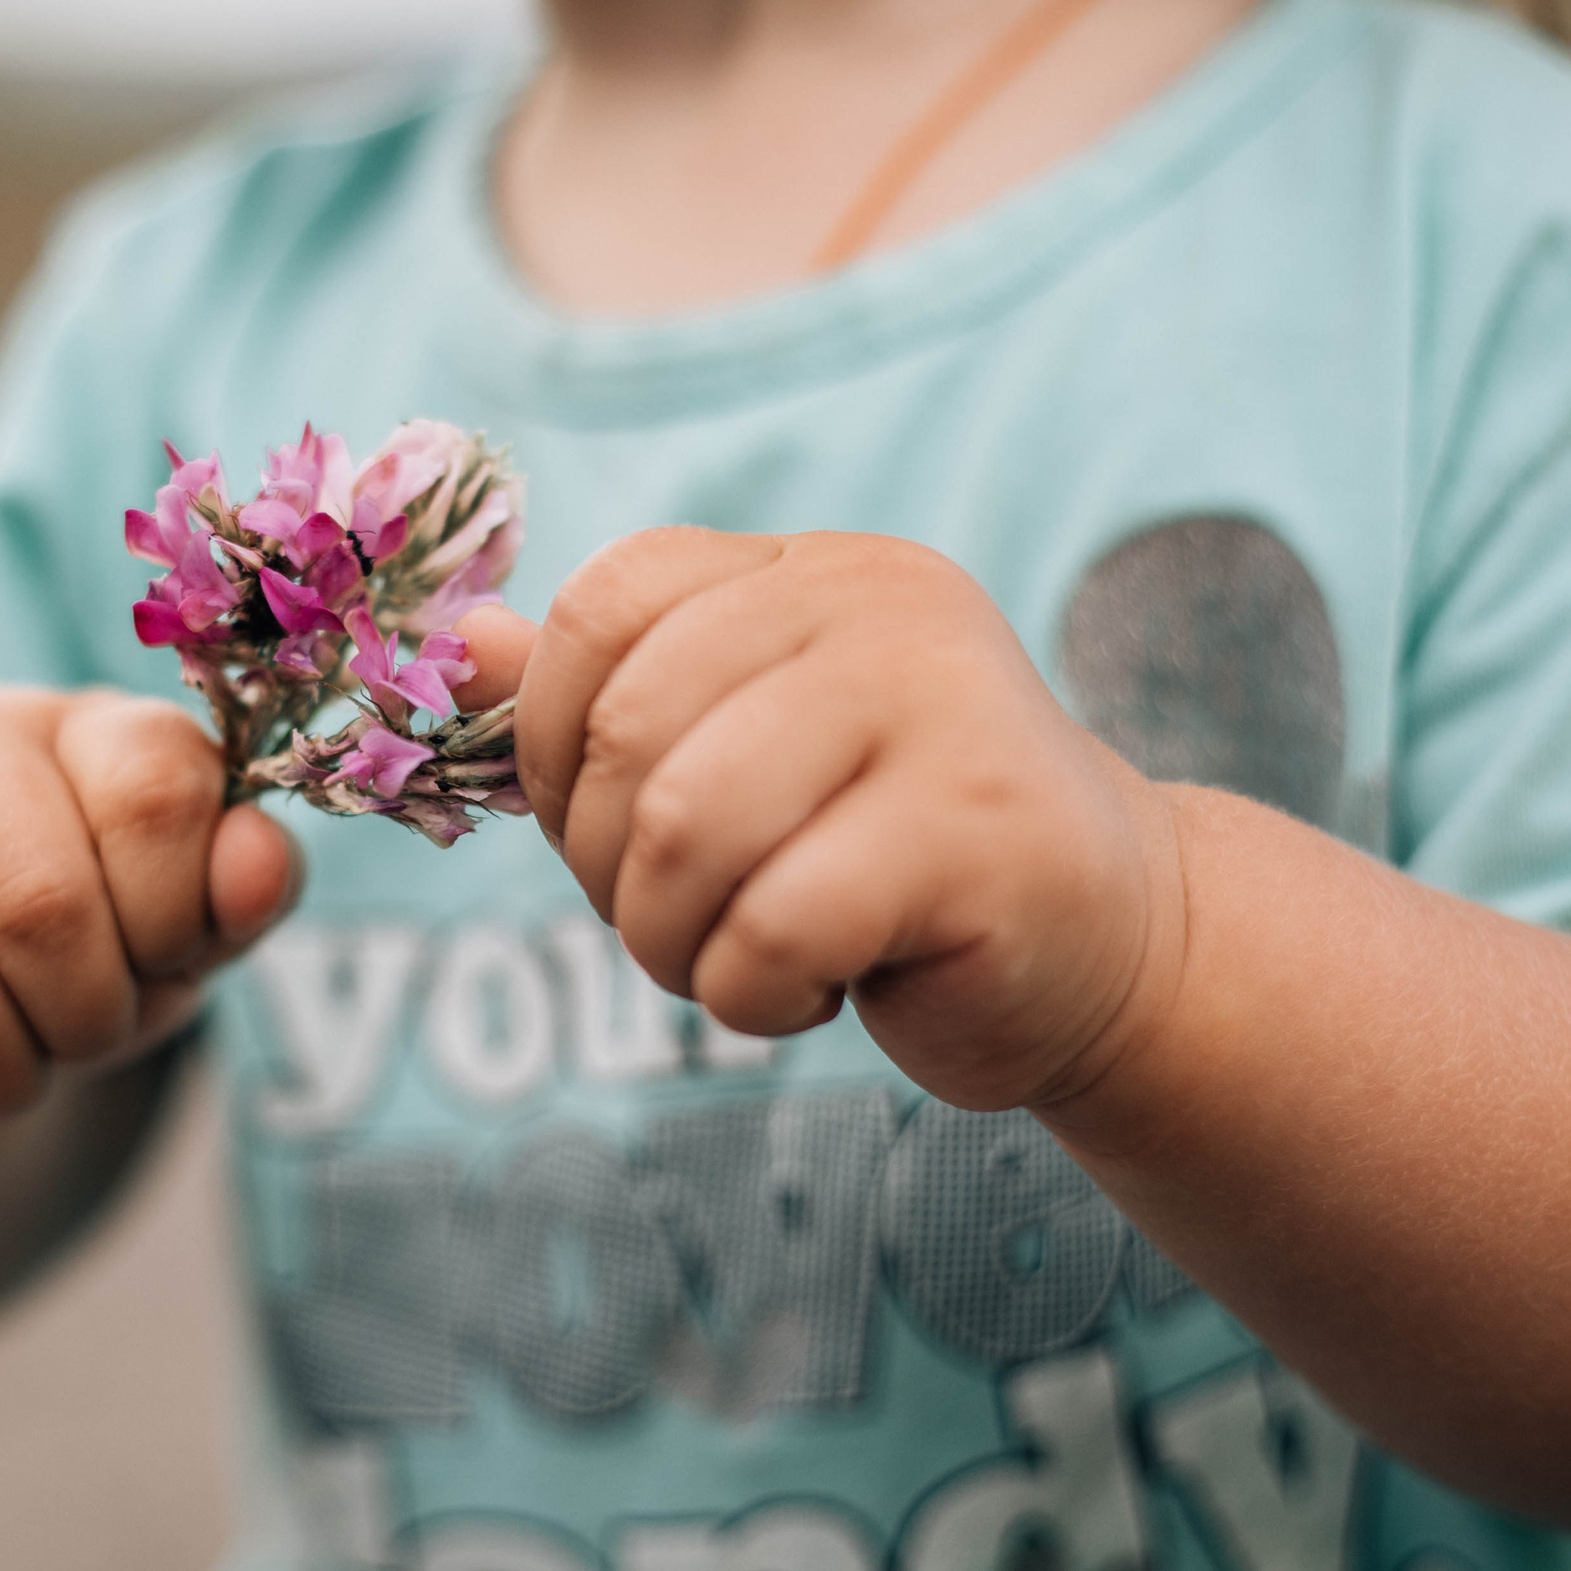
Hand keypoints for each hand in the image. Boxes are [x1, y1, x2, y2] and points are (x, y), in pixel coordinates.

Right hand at [0, 689, 295, 1127]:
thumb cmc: (86, 954)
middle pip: (40, 908)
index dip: (175, 915)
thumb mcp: (182, 933)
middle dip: (81, 1021)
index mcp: (94, 731)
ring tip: (1, 1060)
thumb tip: (260, 861)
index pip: (158, 793)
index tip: (161, 955)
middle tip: (76, 1034)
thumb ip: (241, 894)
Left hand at [457, 529, 1183, 1110]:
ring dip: (671, 942)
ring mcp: (940, 708)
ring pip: (684, 832)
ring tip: (741, 959)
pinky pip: (770, 928)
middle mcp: (878, 610)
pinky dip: (751, 997)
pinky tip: (817, 990)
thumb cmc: (891, 853)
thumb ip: (612, 699)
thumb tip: (460, 645)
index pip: (605, 604)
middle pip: (628, 735)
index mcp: (810, 573)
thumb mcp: (746, 754)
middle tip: (683, 920)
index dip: (552, 737)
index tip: (602, 824)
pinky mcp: (977, 832)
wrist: (1110, 941)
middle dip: (609, 869)